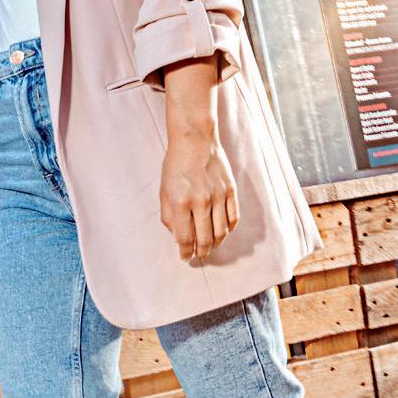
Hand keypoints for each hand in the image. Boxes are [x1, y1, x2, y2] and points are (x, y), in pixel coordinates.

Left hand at [159, 136, 239, 260]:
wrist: (194, 140)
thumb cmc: (175, 165)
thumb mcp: (163, 190)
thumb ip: (168, 216)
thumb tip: (177, 237)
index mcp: (181, 202)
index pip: (185, 238)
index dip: (185, 252)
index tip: (184, 257)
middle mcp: (201, 201)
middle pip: (205, 239)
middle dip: (201, 252)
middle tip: (198, 255)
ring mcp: (218, 196)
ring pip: (221, 233)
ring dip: (215, 244)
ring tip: (209, 246)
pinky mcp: (230, 190)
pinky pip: (233, 218)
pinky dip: (228, 229)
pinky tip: (221, 231)